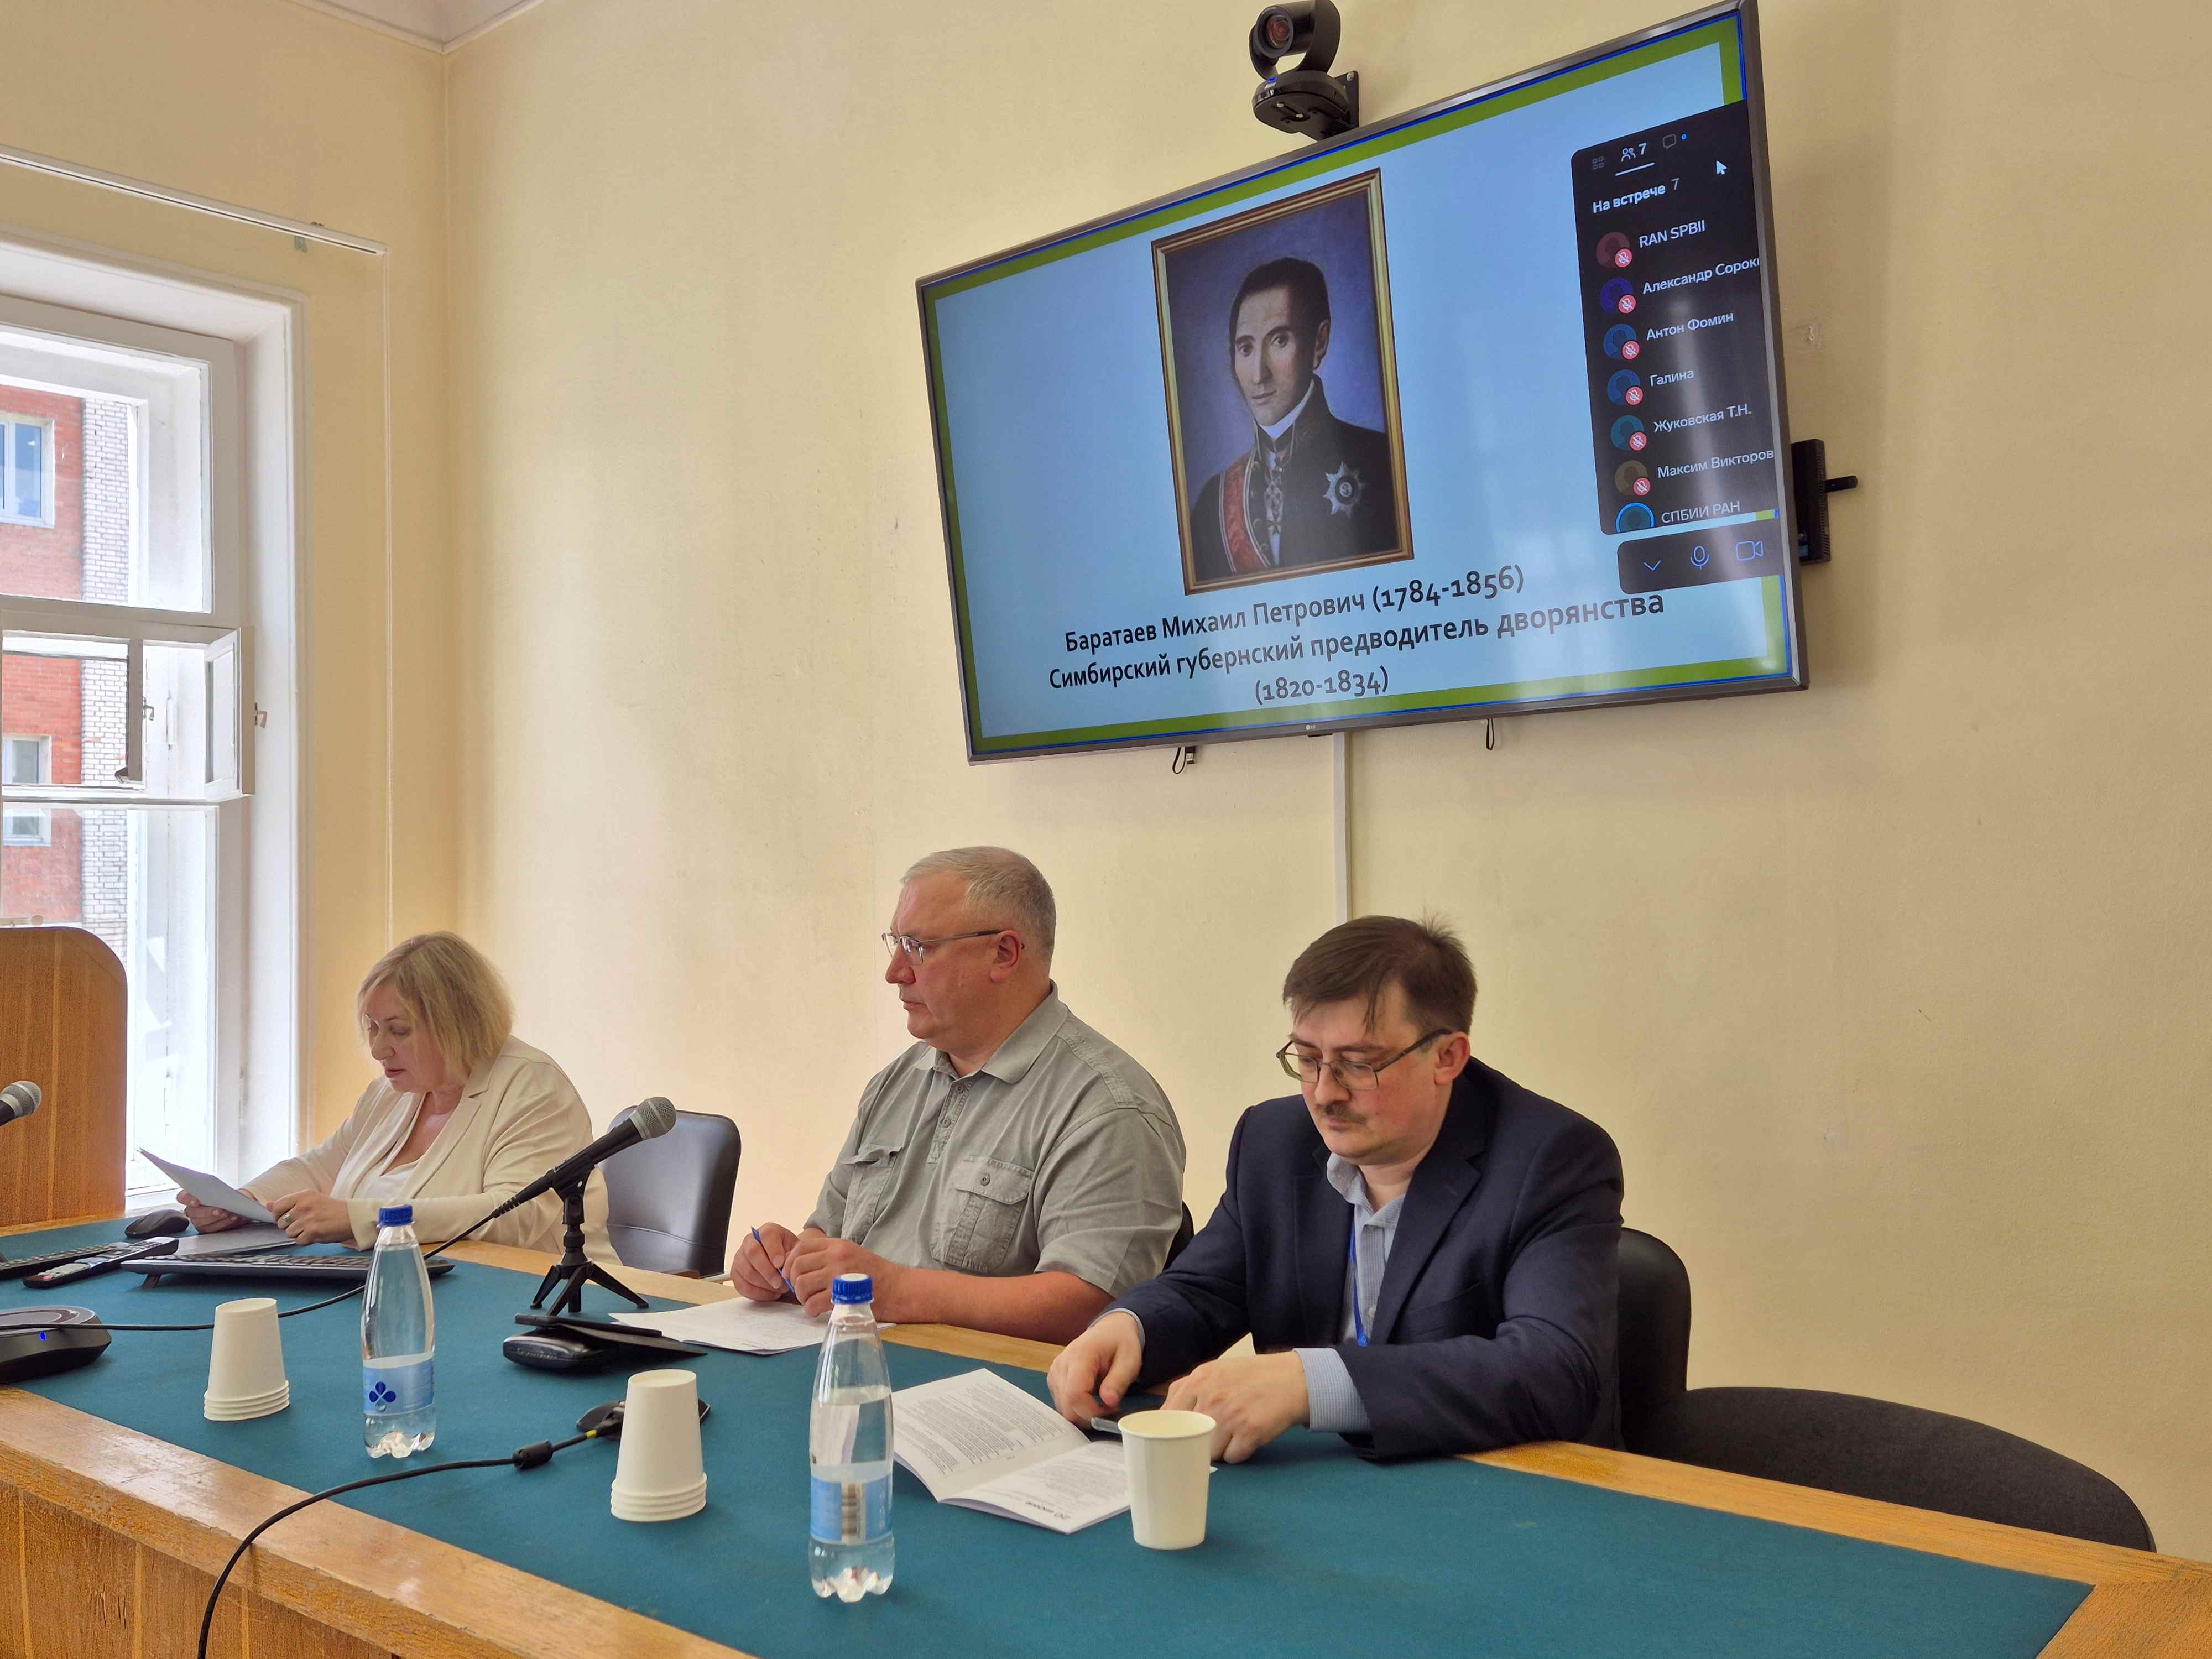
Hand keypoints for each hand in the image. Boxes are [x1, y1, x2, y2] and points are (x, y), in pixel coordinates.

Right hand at [176, 1191, 243, 1233]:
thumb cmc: (224, 1194)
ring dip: (217, 1219)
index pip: (182, 1197)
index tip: (196, 1202)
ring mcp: (197, 1220)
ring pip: (202, 1222)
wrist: (234, 1202)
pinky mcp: (206, 1228)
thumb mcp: (221, 1188)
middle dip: (207, 1212)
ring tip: (229, 1214)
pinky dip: (224, 1223)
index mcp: (191, 1196)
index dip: (187, 1199)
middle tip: (220, 1210)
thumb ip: (216, 1189)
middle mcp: (192, 1209)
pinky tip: (233, 1218)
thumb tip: (221, 1193)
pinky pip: (212, 1228)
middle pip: (193, 1212)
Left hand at [265, 1190, 356, 1244]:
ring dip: (297, 1233)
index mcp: (303, 1196)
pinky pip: (298, 1241)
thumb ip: (288, 1202)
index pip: (277, 1207)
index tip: (285, 1216)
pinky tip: (314, 1233)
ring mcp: (308, 1220)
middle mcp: (304, 1206)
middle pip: (281, 1222)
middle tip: (302, 1223)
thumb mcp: (311, 1198)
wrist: (351, 1217)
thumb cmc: (332, 1208)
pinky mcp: (312, 1232)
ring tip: (310, 1228)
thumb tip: (267, 1205)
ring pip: (288, 1233)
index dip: (278, 1215)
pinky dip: (305, 1240)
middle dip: (289, 1225)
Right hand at [731, 1221, 801, 1301]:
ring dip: (764, 1284)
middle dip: (767, 1271)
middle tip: (780, 1283)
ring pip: (746, 1272)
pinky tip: (771, 1293)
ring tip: (779, 1289)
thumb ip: (793, 1255)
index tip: (780, 1264)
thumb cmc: (789, 1255)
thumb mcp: (796, 1250)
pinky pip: (742, 1286)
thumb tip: (785, 1266)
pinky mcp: (736, 1273)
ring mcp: (740, 1257)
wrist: (783, 1263)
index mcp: (767, 1231)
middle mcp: (750, 1241)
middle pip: (753, 1253)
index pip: (767, 1236)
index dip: (773, 1250)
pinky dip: (758, 1293)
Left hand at [785, 1233, 903, 1317]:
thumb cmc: (875, 1274)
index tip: (791, 1274)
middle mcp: (836, 1256)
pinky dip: (810, 1309)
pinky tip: (817, 1311)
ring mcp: (838, 1275)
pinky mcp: (841, 1295)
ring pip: (802, 1284)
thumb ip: (829, 1256)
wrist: (898, 1288)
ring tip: (811, 1302)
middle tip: (803, 1293)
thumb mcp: (852, 1254)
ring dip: (802, 1297)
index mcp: (837, 1245)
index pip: (802, 1247)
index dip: (790, 1261)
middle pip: (798, 1266)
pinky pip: (812, 1303)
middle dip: (794, 1282)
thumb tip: (800, 1266)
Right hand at [1047, 1311, 1143, 1424]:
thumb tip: (1109, 1402)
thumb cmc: (1121, 1342)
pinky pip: (1061, 1403)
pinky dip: (1076, 1408)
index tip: (1111, 1409)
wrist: (1110, 1330)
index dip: (1091, 1411)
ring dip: (1082, 1413)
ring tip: (1101, 1402)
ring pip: (1062, 1408)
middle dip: (1088, 1415)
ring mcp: (1055, 1372)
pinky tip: (1090, 1399)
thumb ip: (1118, 1380)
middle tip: (1108, 1407)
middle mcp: (1061, 1364)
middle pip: (1066, 1406)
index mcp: (1079, 1355)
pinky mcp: (1054, 1379)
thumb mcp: (1129, 1359)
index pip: (1074, 1395)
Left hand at [1163, 1350, 1309, 1463]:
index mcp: (1199, 1380)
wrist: (1293, 1380)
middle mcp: (1212, 1397)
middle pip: (1188, 1437)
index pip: (1168, 1416)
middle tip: (1211, 1436)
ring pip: (1209, 1451)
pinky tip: (1248, 1438)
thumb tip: (1162, 1415)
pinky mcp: (1250, 1432)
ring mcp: (1230, 1415)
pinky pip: (1232, 1458)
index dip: (1171, 1431)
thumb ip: (1187, 1389)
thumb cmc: (1251, 1377)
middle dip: (1197, 1440)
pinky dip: (1239, 1453)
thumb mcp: (1214, 1371)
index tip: (1175, 1439)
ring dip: (1220, 1448)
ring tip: (1234, 1433)